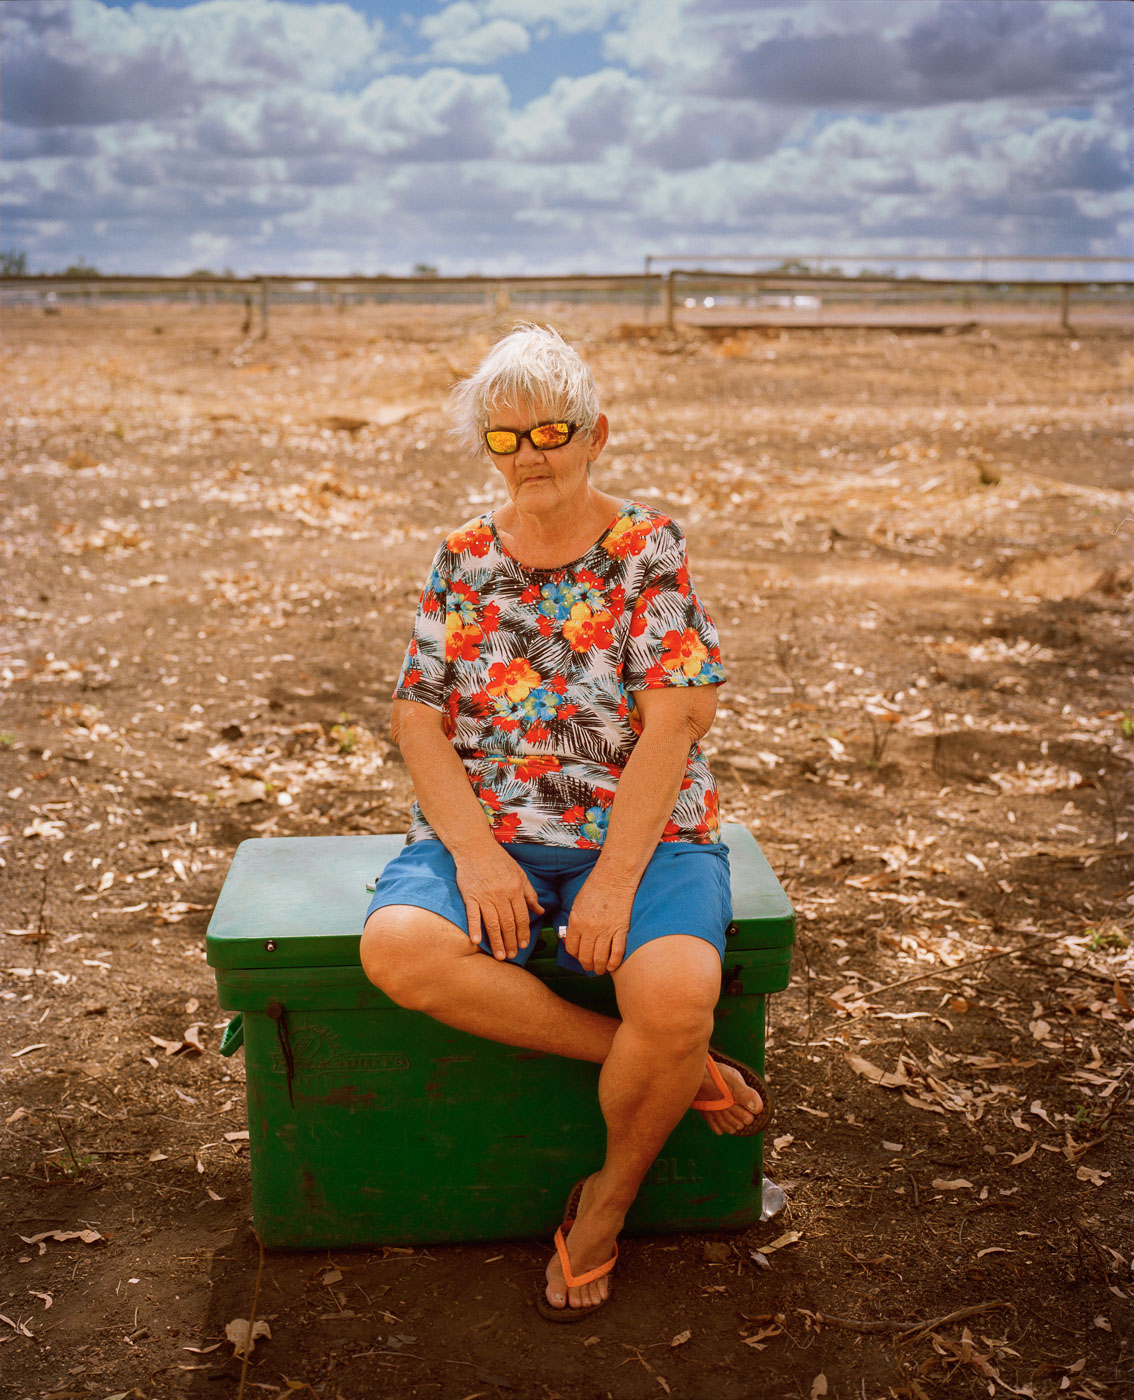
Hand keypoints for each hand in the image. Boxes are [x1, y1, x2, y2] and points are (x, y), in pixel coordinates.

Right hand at [454, 845, 542, 960]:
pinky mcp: (470, 895)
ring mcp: (484, 896)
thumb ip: (530, 894)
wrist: (475, 847)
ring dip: (497, 941)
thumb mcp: (519, 874)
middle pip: (508, 923)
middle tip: (512, 955)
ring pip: (492, 923)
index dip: (523, 933)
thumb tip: (540, 911)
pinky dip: (474, 928)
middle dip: (511, 941)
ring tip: (499, 955)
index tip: (523, 945)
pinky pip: (473, 914)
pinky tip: (477, 941)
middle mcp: (501, 895)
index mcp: (515, 890)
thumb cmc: (498, 860)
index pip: (521, 916)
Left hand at [564, 873, 635, 974]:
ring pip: (600, 958)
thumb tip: (575, 938)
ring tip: (600, 970)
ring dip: (599, 968)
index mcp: (576, 922)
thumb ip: (576, 922)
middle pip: (586, 957)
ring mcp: (606, 931)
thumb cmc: (595, 887)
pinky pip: (617, 953)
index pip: (572, 948)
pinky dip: (614, 963)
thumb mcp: (578, 904)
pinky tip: (612, 966)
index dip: (575, 956)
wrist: (614, 877)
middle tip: (590, 967)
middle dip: (587, 965)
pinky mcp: (621, 930)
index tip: (579, 957)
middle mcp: (590, 929)